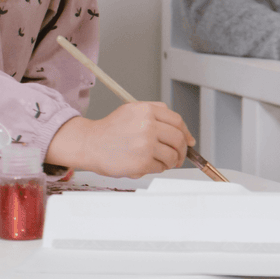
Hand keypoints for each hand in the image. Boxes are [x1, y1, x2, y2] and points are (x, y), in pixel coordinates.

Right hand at [45, 102, 195, 178]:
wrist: (91, 144)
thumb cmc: (111, 130)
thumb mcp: (132, 110)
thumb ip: (155, 112)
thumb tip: (181, 129)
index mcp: (146, 110)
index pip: (177, 121)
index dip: (186, 133)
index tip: (189, 141)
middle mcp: (148, 125)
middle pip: (178, 139)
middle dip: (182, 150)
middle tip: (178, 156)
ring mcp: (145, 144)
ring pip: (172, 155)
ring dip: (170, 161)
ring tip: (159, 161)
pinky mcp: (142, 162)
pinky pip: (161, 167)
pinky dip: (158, 168)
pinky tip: (146, 164)